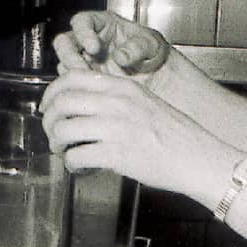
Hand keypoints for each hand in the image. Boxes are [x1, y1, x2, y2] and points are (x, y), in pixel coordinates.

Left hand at [39, 69, 235, 202]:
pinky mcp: (116, 155)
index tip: (48, 107)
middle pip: (61, 103)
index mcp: (122, 87)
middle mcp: (116, 103)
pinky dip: (71, 165)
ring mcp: (115, 128)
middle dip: (48, 121)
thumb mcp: (145, 103)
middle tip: (52, 134)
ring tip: (64, 153)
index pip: (71, 78)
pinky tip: (81, 168)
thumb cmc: (176, 135)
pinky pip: (76, 156)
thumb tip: (81, 107)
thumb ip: (115, 100)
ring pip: (63, 130)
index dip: (51, 93)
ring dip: (57, 144)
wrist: (199, 158)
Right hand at [53, 11, 169, 83]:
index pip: (82, 21)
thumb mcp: (151, 44)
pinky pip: (72, 83)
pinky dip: (78, 88)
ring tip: (89, 85)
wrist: (155, 73)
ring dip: (72, 75)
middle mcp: (87, 41)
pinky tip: (91, 94)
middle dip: (69, 56)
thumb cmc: (151, 50)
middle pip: (64, 43)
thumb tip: (120, 56)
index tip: (93, 47)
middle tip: (81, 69)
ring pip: (64, 64)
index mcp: (101, 23)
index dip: (83, 33)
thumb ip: (137, 47)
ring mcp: (83, 61)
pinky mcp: (84, 80)